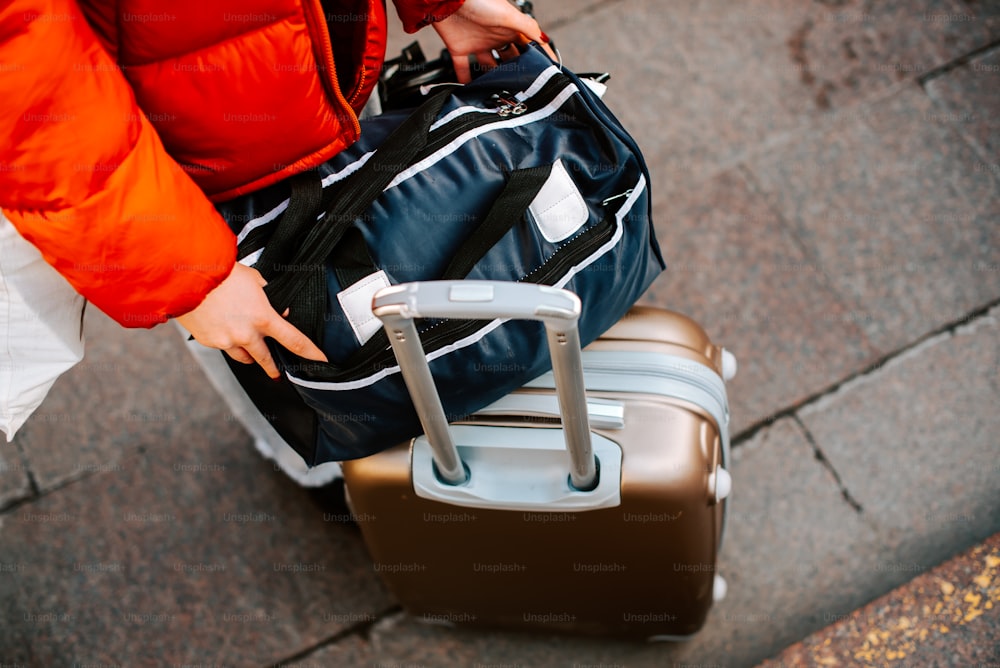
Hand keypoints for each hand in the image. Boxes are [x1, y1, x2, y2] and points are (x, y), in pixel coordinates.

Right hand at [176, 262, 327, 378]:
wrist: (186, 277)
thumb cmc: (221, 273)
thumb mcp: (255, 280)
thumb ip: (270, 297)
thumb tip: (280, 310)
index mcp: (263, 318)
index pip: (294, 341)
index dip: (310, 352)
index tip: (320, 359)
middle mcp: (246, 334)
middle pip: (266, 359)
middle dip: (274, 368)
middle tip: (278, 374)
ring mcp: (226, 340)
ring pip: (244, 357)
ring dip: (250, 355)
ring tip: (251, 350)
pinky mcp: (210, 342)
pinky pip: (224, 347)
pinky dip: (228, 342)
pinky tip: (225, 330)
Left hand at [432, 0, 554, 82]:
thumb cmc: (479, 1)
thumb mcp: (509, 15)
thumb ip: (528, 28)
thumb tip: (546, 40)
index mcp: (509, 28)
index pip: (527, 45)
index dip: (537, 57)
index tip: (546, 72)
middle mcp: (495, 37)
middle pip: (509, 60)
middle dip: (516, 73)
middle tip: (523, 89)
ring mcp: (478, 44)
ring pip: (488, 68)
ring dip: (493, 80)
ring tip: (500, 95)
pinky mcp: (460, 50)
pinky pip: (464, 69)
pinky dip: (466, 81)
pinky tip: (473, 92)